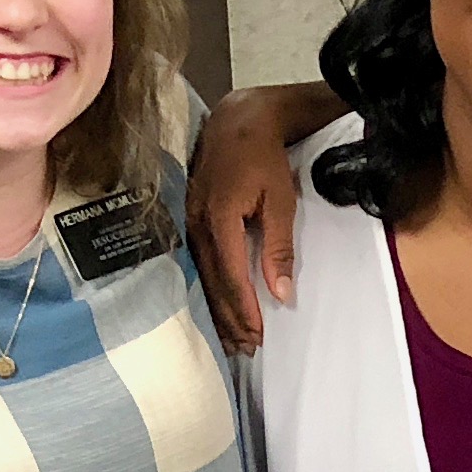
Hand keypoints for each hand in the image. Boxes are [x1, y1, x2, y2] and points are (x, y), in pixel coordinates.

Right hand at [193, 89, 306, 351]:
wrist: (237, 122)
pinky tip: (220, 308)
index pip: (232, 276)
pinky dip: (211, 289)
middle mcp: (198, 224)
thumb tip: (281, 292)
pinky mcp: (190, 221)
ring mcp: (189, 222)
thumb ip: (280, 247)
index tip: (258, 337)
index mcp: (220, 218)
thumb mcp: (281, 200)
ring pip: (203, 277)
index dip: (245, 310)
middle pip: (213, 283)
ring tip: (234, 340)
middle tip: (248, 350)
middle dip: (231, 319)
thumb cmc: (265, 159)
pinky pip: (199, 264)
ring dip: (218, 310)